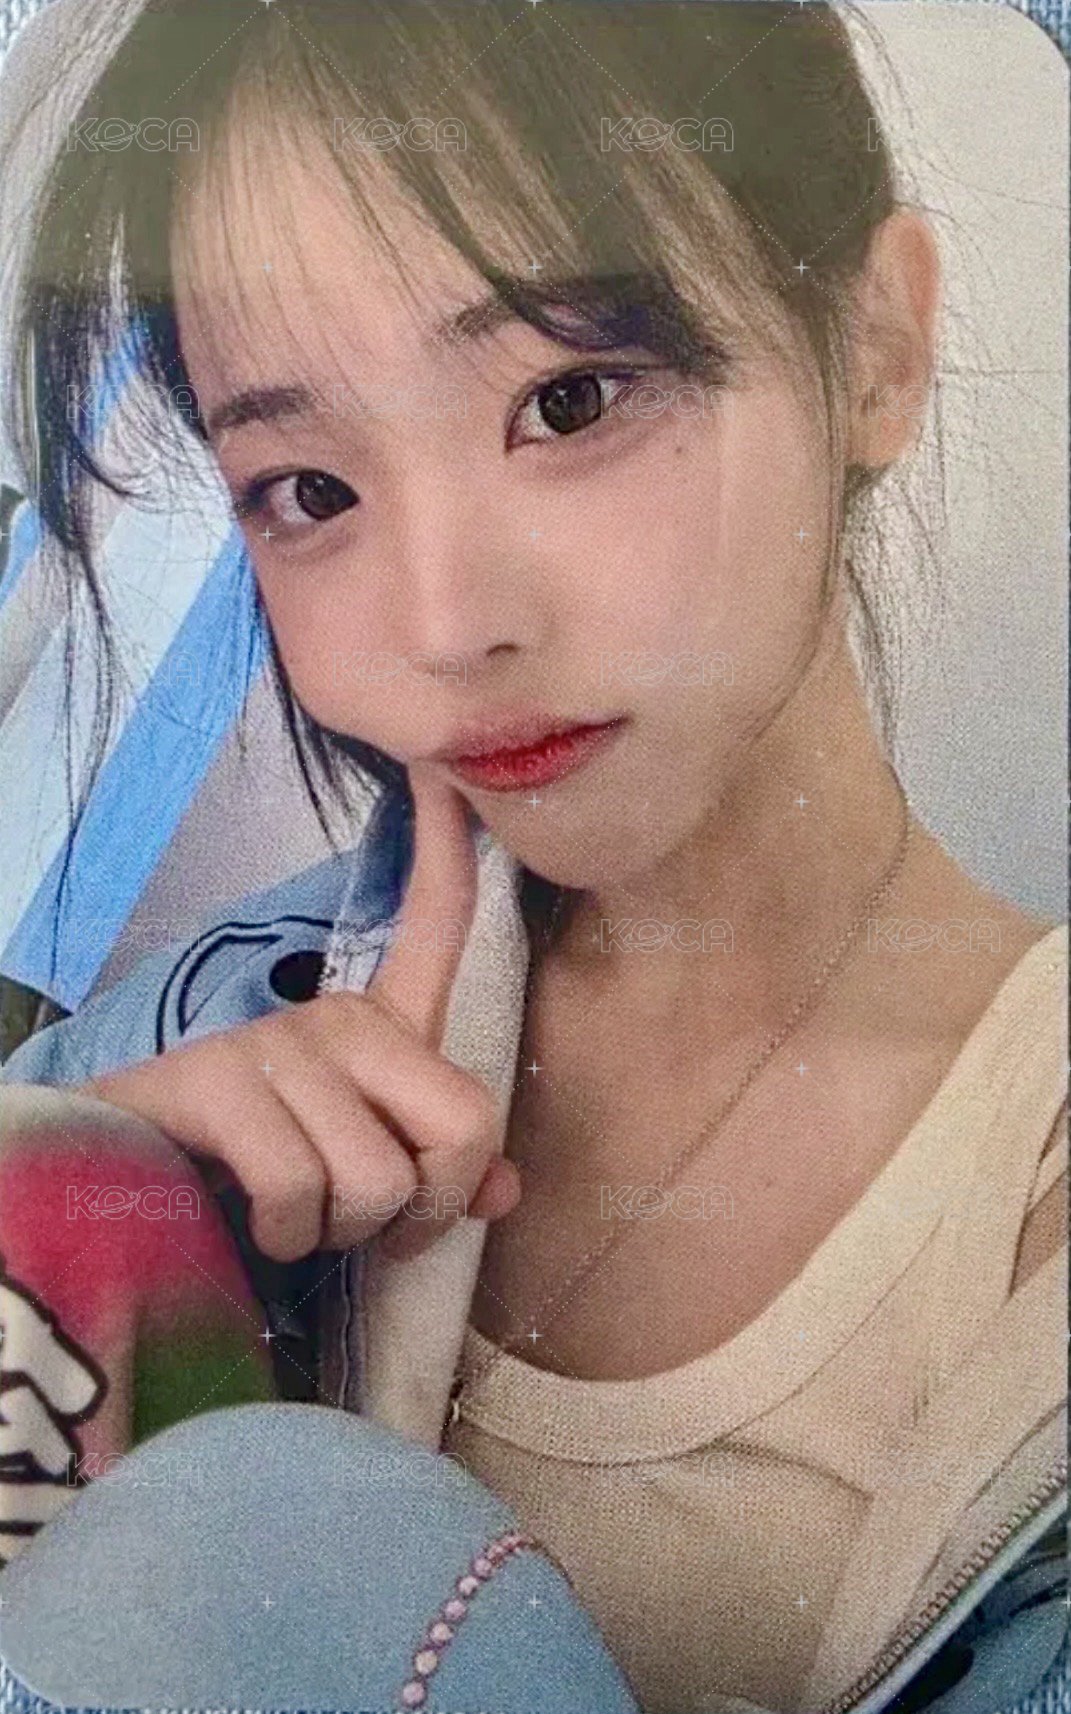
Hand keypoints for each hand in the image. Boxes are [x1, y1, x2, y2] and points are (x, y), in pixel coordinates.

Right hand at [80, 765, 519, 1261]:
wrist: (132, 1195)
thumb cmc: (261, 1182)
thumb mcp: (362, 1175)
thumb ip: (436, 1177)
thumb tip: (507, 1191)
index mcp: (379, 1025)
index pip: (436, 920)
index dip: (453, 848)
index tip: (444, 764)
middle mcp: (338, 1017)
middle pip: (464, 1124)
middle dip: (427, 1208)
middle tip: (374, 1226)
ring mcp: (277, 1041)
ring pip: (380, 1179)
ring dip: (343, 1235)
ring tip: (297, 1216)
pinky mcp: (220, 1078)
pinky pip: (299, 1189)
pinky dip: (285, 1237)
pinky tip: (253, 1220)